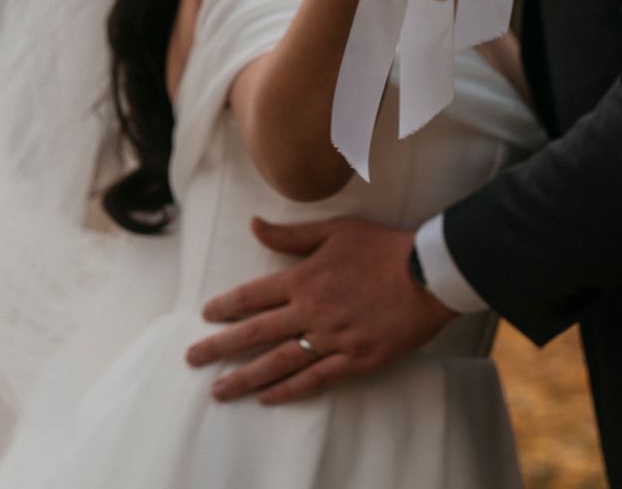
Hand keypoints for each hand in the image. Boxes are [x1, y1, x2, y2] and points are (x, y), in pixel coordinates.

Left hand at [184, 216, 455, 403]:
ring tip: (219, 390)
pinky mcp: (355, 359)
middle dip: (219, 347)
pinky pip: (314, 379)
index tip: (207, 316)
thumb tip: (254, 224)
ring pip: (278, 362)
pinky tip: (267, 398)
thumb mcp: (336, 229)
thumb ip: (291, 234)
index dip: (226, 307)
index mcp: (304, 279)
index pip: (253, 296)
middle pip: (255, 333)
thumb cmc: (384, 247)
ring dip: (245, 378)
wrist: (430, 273)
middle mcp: (311, 311)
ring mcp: (332, 339)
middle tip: (192, 358)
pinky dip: (288, 390)